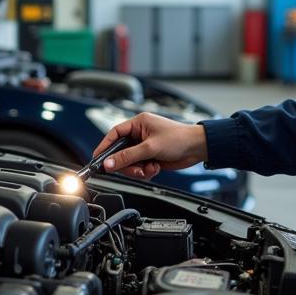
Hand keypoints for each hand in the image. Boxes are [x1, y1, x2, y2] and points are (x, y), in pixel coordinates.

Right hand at [91, 112, 207, 180]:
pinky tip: (155, 168)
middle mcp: (140, 134)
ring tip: (149, 168)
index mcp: (138, 123)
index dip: (104, 146)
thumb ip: (128, 156)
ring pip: (130, 162)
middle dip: (127, 164)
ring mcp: (145, 146)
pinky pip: (139, 168)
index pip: (114, 133)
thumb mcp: (150, 148)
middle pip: (120, 152)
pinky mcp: (151, 157)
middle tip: (133, 169)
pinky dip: (146, 171)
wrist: (198, 148)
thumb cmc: (179, 138)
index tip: (98, 158)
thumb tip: (109, 163)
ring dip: (138, 169)